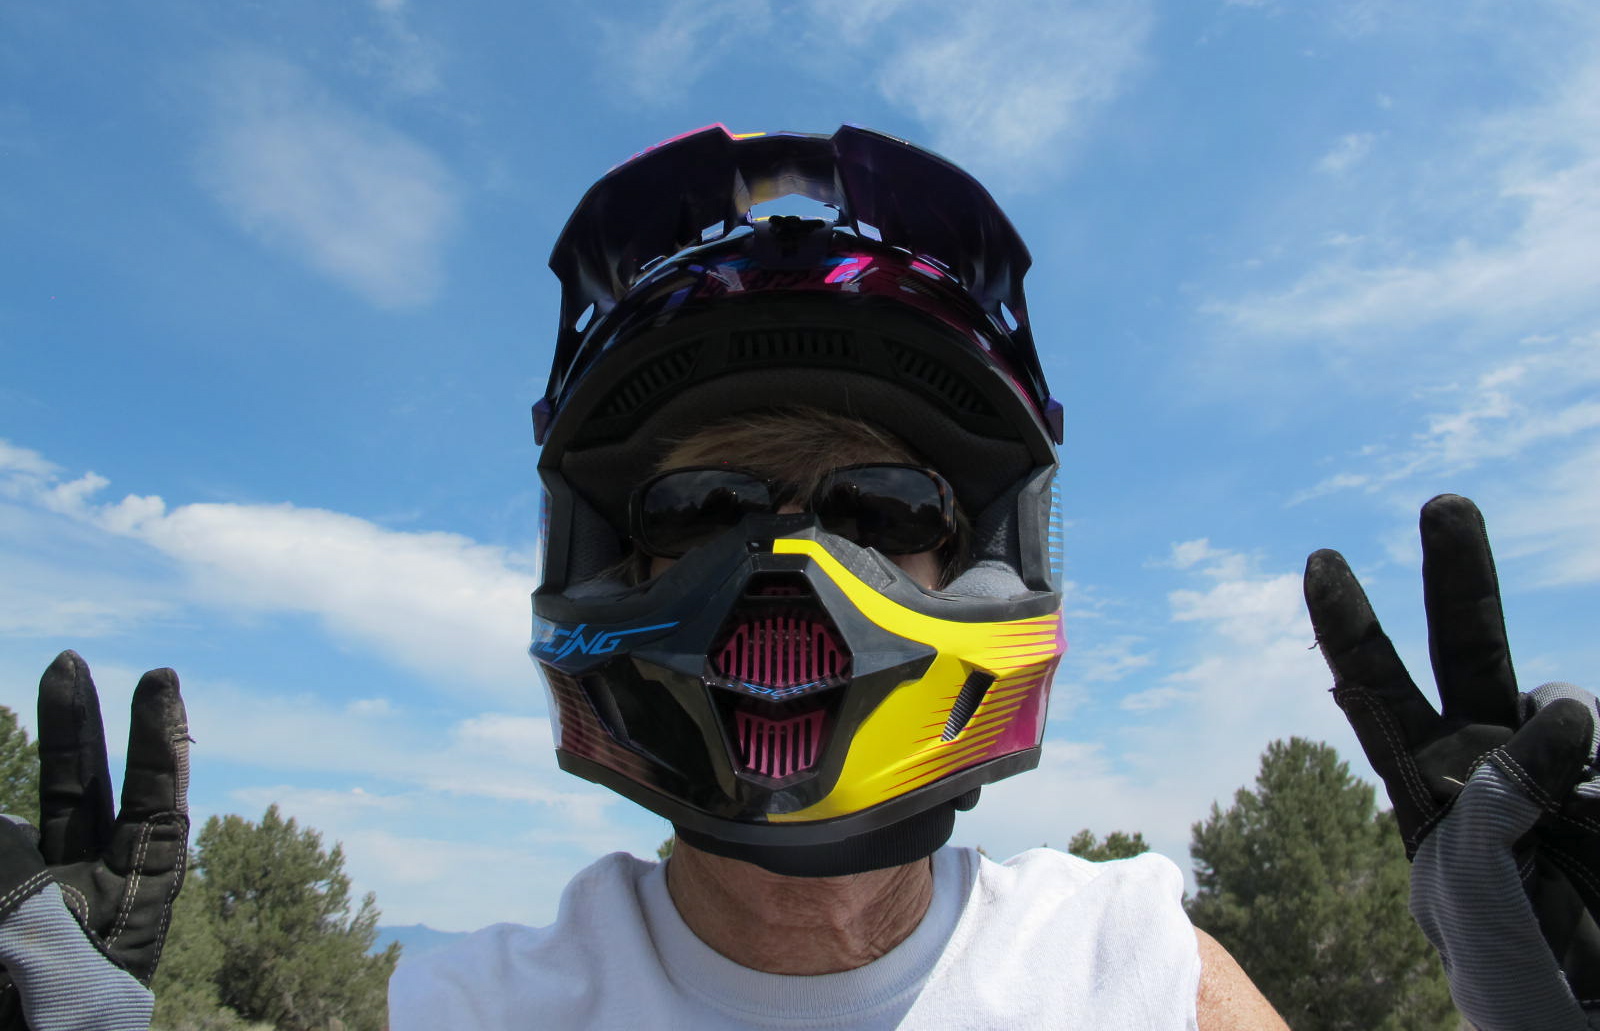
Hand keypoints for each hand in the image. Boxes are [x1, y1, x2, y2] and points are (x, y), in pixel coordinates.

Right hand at [0, 651, 189, 1030]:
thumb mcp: (66, 982)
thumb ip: (31, 911)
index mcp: (134, 905)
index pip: (155, 804)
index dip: (156, 741)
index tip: (159, 678)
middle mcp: (83, 891)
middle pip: (83, 790)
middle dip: (75, 725)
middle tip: (70, 658)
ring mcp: (30, 899)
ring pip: (22, 815)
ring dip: (28, 756)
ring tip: (23, 700)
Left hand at [1304, 494, 1599, 1028]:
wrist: (1584, 1015)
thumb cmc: (1512, 972)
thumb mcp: (1475, 898)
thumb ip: (1494, 810)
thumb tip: (1553, 716)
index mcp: (1427, 787)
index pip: (1374, 693)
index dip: (1348, 627)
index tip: (1320, 560)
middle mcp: (1487, 763)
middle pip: (1465, 650)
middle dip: (1457, 577)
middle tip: (1442, 505)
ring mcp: (1558, 770)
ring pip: (1559, 701)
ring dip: (1567, 726)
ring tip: (1581, 803)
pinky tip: (1596, 807)